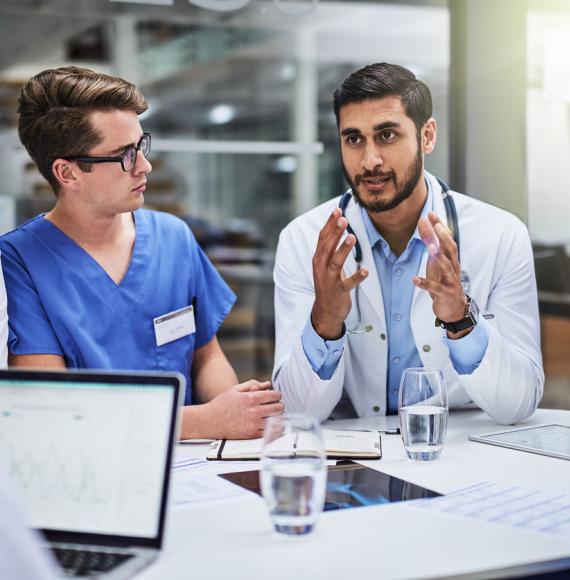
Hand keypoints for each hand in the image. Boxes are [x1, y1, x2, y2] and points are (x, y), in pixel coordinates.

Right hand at [204, 380, 283, 438]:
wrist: (209, 421)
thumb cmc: (221, 404)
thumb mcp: (235, 389)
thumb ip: (252, 384)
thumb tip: (267, 384)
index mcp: (251, 398)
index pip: (274, 395)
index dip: (277, 395)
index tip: (276, 396)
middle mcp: (254, 411)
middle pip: (278, 408)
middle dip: (279, 406)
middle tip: (277, 406)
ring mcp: (253, 424)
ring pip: (275, 421)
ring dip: (277, 417)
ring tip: (273, 415)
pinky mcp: (251, 435)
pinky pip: (269, 432)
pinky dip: (273, 428)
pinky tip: (270, 425)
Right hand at [311, 208, 367, 339]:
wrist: (325, 311)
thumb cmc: (328, 284)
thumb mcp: (325, 264)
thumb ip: (330, 248)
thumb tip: (336, 226)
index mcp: (318, 259)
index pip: (322, 238)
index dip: (329, 224)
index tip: (337, 210)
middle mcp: (321, 268)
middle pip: (327, 247)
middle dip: (335, 232)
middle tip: (343, 218)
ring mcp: (329, 280)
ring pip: (335, 263)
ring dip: (343, 250)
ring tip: (352, 237)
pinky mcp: (338, 292)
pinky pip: (348, 284)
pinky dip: (357, 277)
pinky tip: (365, 271)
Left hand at [413, 212, 467, 336]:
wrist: (454, 308)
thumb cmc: (444, 283)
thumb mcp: (437, 263)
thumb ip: (432, 247)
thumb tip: (425, 227)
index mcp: (451, 259)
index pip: (447, 239)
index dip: (440, 226)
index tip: (431, 214)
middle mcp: (453, 267)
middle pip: (450, 249)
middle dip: (442, 236)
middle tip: (434, 224)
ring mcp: (451, 281)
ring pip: (446, 267)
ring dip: (438, 257)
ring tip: (429, 247)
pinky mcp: (445, 294)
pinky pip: (435, 288)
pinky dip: (425, 283)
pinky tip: (414, 280)